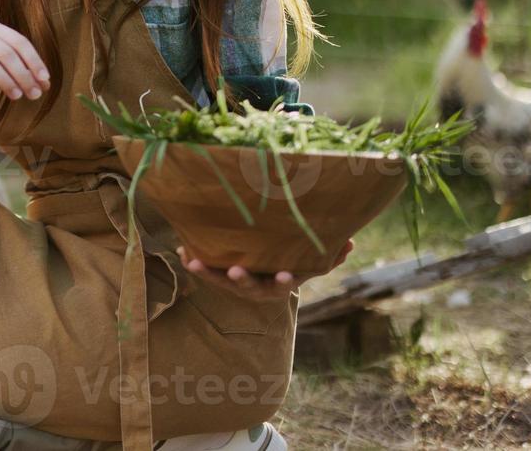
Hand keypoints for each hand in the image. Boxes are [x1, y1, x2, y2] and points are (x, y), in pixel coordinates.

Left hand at [176, 238, 353, 301]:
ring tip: (193, 262)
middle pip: (250, 288)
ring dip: (208, 273)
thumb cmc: (291, 265)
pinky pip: (206, 272)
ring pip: (222, 283)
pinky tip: (180, 252)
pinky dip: (194, 263)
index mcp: (280, 284)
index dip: (284, 279)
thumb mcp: (310, 263)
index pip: (284, 283)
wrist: (268, 279)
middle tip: (235, 272)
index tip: (285, 275)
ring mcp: (238, 286)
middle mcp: (259, 289)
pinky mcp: (221, 278)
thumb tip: (349, 242)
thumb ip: (329, 256)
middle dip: (243, 280)